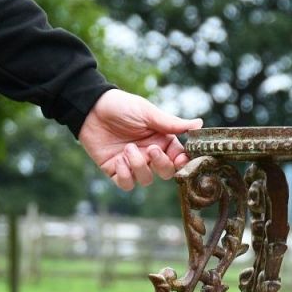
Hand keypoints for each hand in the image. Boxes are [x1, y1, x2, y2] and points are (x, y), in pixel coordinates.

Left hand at [78, 89, 202, 190]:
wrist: (91, 108)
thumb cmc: (121, 106)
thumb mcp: (148, 113)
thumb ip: (172, 123)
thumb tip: (200, 124)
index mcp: (161, 140)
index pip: (178, 157)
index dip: (182, 162)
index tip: (180, 158)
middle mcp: (149, 154)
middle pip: (166, 173)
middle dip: (161, 164)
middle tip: (151, 149)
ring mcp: (133, 164)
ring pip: (146, 180)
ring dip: (139, 166)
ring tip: (127, 148)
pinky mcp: (116, 171)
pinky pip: (127, 184)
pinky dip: (125, 175)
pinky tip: (118, 160)